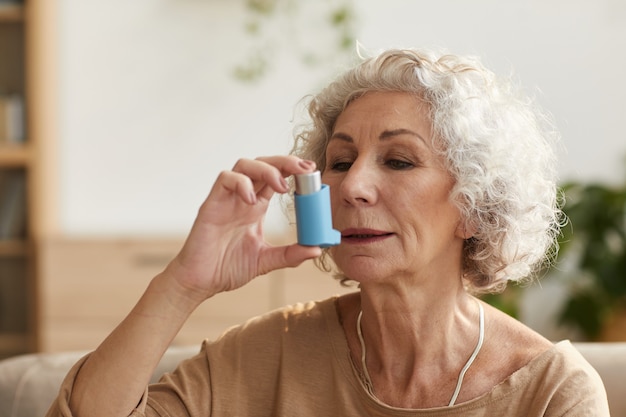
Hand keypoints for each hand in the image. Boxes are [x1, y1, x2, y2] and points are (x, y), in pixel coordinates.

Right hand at [166, 156, 322, 302]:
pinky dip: (241, 183)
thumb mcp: (266, 261)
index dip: (293, 170)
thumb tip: (316, 250)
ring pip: (244, 165)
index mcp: (256, 208)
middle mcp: (242, 198)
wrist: (201, 282)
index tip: (312, 172)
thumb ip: (290, 255)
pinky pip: (225, 179)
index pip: (276, 177)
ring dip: (266, 169)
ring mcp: (227, 199)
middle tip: (304, 169)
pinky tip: (251, 200)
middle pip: (263, 163)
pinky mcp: (212, 204)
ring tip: (281, 186)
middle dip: (285, 162)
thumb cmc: (227, 268)